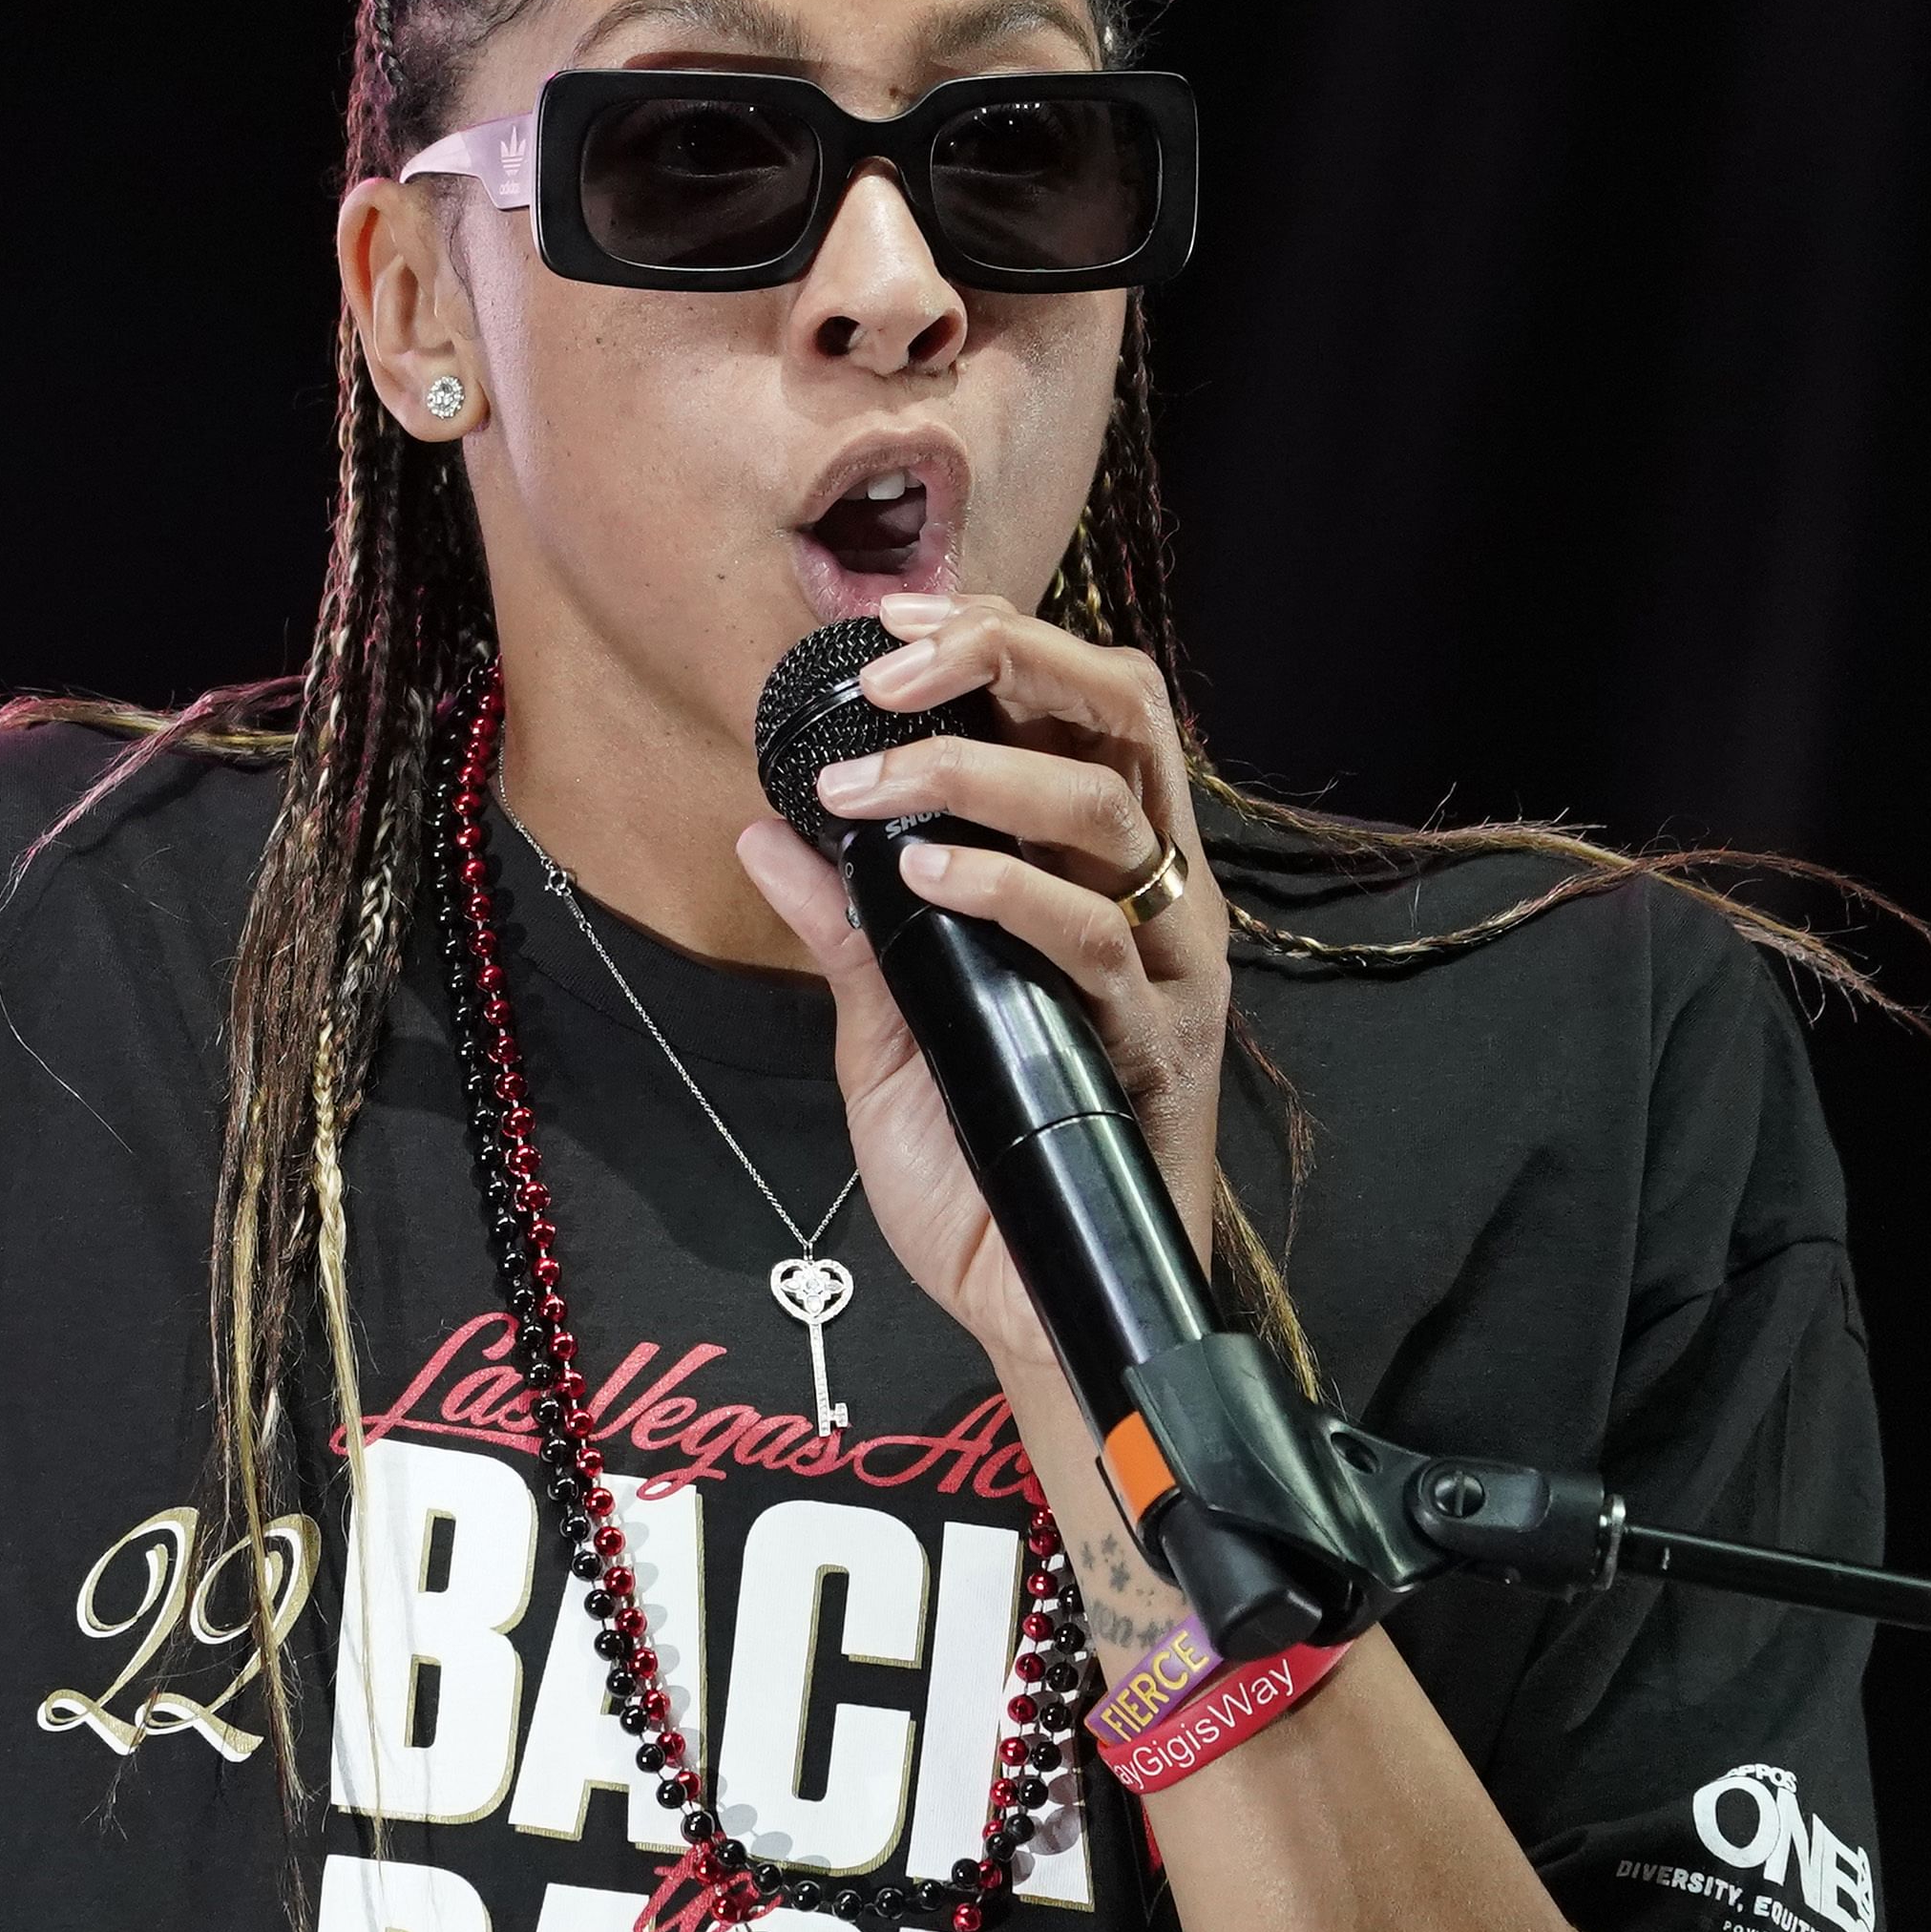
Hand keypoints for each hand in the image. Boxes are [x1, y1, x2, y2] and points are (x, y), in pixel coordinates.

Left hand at [731, 595, 1228, 1382]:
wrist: (1032, 1306)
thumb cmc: (981, 1171)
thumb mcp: (887, 1034)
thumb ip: (846, 931)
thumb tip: (768, 832)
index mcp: (1096, 872)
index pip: (1075, 705)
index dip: (995, 640)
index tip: (889, 625)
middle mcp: (1147, 896)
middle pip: (1121, 711)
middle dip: (1006, 660)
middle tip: (891, 667)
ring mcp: (1162, 963)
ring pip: (1109, 804)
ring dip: (978, 771)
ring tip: (873, 787)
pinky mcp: (1156, 1039)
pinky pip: (1094, 934)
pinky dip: (1005, 888)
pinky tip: (927, 875)